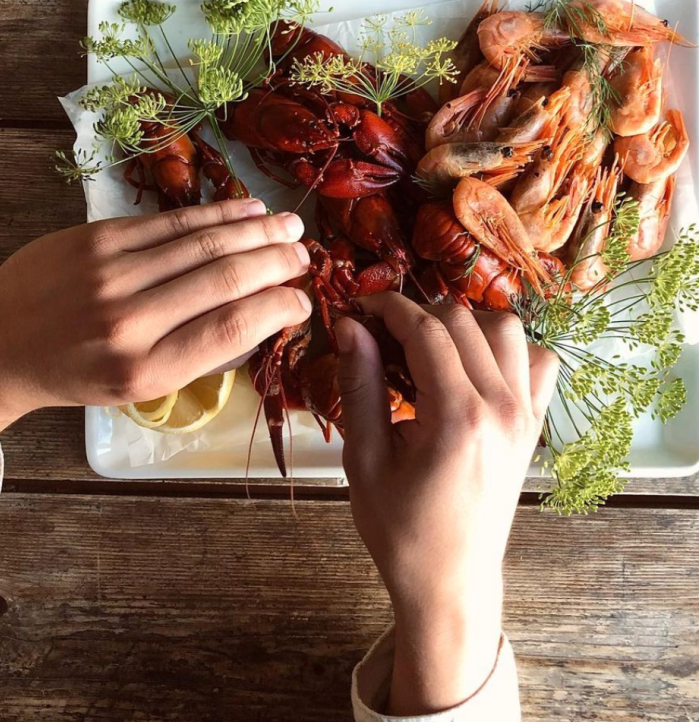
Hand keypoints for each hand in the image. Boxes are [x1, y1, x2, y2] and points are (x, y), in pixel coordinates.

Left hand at [0, 198, 311, 465]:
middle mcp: (130, 320)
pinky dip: (214, 213)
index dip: (277, 309)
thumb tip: (260, 313)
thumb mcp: (137, 386)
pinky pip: (169, 221)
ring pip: (201, 242)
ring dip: (255, 231)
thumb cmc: (76, 372)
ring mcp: (111, 273)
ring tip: (290, 226)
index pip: (231, 330)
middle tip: (306, 255)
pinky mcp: (96, 239)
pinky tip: (245, 210)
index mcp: (146, 369)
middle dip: (275, 263)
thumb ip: (195, 352)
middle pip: (224, 279)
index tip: (303, 300)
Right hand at [336, 294, 556, 715]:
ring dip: (463, 324)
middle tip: (381, 333)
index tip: (359, 306)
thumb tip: (349, 325)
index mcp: (457, 418)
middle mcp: (503, 407)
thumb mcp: (365, 460)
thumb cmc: (400, 530)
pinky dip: (508, 348)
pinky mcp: (535, 424)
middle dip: (416, 313)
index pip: (426, 329)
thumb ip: (360, 386)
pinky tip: (474, 366)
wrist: (451, 582)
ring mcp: (526, 414)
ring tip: (427, 347)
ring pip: (505, 327)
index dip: (387, 307)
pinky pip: (538, 360)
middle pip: (462, 320)